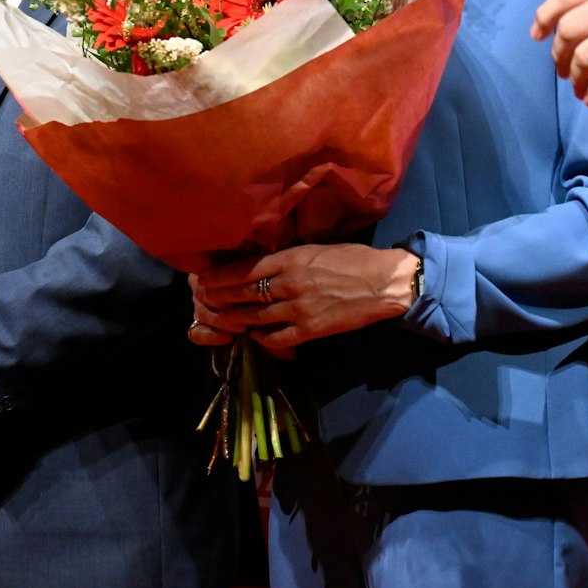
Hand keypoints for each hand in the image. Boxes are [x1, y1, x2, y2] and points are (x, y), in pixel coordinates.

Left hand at [191, 245, 418, 357]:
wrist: (384, 283)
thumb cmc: (353, 260)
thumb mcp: (316, 248)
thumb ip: (289, 257)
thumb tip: (264, 262)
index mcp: (291, 259)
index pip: (245, 269)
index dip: (221, 276)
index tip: (204, 279)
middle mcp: (289, 283)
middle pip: (244, 293)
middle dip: (220, 298)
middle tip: (204, 301)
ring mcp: (298, 309)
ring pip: (255, 317)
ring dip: (235, 319)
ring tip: (220, 320)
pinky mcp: (309, 330)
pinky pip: (276, 338)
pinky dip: (261, 338)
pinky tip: (253, 337)